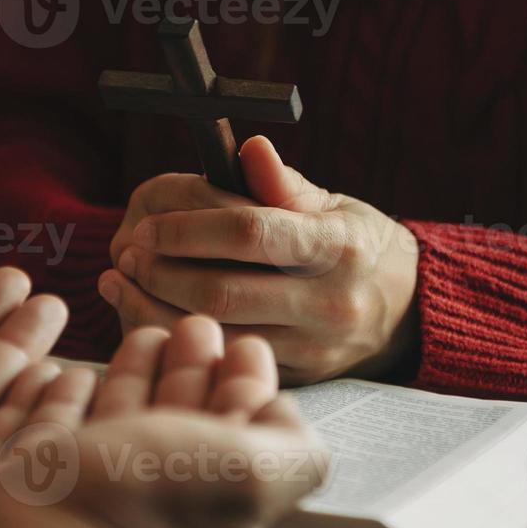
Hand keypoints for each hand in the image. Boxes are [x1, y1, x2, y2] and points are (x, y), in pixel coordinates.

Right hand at [0, 317, 327, 527]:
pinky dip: (69, 400)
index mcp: (215, 520)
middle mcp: (154, 519)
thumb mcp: (242, 473)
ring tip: (144, 332)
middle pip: (182, 433)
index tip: (243, 343)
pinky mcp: (24, 493)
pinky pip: (54, 438)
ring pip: (121, 430)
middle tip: (194, 326)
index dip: (247, 391)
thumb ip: (290, 451)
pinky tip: (72, 372)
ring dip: (139, 378)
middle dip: (194, 375)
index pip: (241, 445)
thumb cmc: (129, 506)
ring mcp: (86, 507)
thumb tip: (289, 423)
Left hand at [100, 136, 419, 383]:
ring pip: (214, 334)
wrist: (405, 312)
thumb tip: (249, 148)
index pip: (250, 232)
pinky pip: (222, 361)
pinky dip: (177, 337)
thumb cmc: (357, 246)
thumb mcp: (334, 206)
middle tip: (128, 255)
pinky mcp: (294, 379)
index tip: (150, 226)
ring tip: (121, 282)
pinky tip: (145, 314)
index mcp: (338, 246)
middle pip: (222, 292)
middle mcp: (328, 303)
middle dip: (161, 272)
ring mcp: (312, 349)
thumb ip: (284, 184)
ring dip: (153, 308)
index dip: (189, 229)